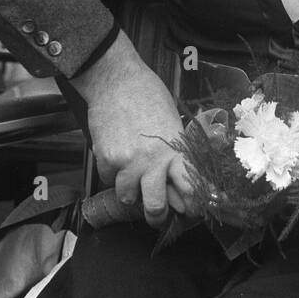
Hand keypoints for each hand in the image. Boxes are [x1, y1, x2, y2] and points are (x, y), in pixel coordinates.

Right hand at [74, 31, 193, 226]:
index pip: (189, 187)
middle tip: (157, 214)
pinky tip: (116, 155)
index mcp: (174, 149)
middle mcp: (153, 160)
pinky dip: (112, 173)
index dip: (192, 205)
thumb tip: (176, 179)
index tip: (191, 211)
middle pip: (156, 207)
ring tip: (132, 176)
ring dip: (130, 192)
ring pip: (128, 198)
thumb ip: (175, 152)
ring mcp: (128, 162)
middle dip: (157, 217)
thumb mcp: (172, 122)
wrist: (116, 80)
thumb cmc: (148, 95)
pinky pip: (109, 180)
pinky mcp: (106, 159)